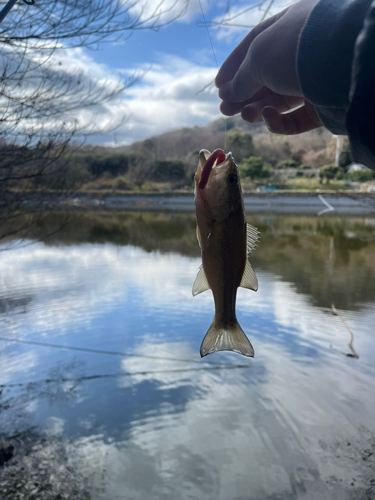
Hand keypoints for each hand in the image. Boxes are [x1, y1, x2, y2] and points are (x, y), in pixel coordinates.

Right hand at [215, 0, 321, 134]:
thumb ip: (240, 79)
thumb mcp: (257, 59)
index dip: (234, 67)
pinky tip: (268, 116)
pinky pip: (295, 118)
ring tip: (243, 115)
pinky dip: (278, 121)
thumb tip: (226, 95)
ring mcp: (314, 81)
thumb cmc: (295, 50)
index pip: (255, 46)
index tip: (219, 88)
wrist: (343, 65)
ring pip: (279, 100)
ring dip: (256, 110)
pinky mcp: (322, 107)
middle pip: (265, 78)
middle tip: (225, 110)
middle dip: (243, 95)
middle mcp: (301, 53)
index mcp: (288, 27)